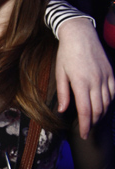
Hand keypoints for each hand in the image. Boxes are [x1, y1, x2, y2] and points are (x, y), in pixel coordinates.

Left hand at [55, 18, 114, 138]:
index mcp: (81, 83)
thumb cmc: (66, 53)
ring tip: (93, 121)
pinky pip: (113, 92)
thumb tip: (62, 111)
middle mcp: (95, 81)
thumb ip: (63, 93)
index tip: (83, 135)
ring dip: (100, 114)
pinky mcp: (110, 72)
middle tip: (87, 131)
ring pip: (106, 102)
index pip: (85, 111)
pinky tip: (103, 106)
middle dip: (92, 123)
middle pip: (97, 110)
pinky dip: (108, 102)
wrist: (80, 34)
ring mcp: (105, 77)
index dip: (85, 126)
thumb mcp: (60, 73)